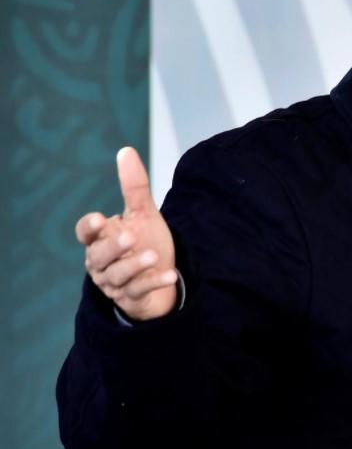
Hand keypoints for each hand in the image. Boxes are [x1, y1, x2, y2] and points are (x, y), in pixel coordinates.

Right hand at [76, 147, 178, 320]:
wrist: (161, 275)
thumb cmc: (145, 241)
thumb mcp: (143, 214)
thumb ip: (134, 187)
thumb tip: (126, 151)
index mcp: (100, 239)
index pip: (85, 233)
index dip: (89, 227)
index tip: (99, 219)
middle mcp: (102, 262)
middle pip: (98, 256)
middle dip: (112, 247)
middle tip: (129, 238)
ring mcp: (115, 282)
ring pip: (118, 276)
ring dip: (135, 266)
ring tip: (152, 256)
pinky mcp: (131, 297)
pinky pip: (139, 291)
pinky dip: (154, 283)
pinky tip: (170, 275)